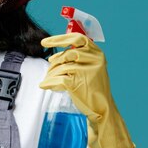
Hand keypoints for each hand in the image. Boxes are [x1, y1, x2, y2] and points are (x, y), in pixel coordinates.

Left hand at [39, 33, 134, 147]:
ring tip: (48, 80)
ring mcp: (86, 71)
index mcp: (97, 53)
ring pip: (60, 67)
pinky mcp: (77, 83)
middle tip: (49, 67)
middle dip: (54, 61)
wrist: (102, 110)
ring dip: (51, 74)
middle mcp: (94, 59)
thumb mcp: (91, 69)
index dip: (59, 39)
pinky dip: (49, 82)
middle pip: (66, 53)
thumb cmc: (94, 89)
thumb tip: (55, 54)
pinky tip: (44, 85)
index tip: (45, 42)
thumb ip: (78, 59)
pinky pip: (57, 79)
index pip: (77, 38)